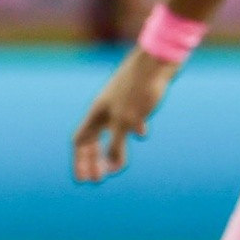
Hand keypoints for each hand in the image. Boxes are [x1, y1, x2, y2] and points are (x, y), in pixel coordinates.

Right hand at [73, 49, 176, 182]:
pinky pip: (128, 120)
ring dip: (111, 148)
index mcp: (96, 114)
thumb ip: (116, 146)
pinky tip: (142, 134)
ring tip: (117, 161)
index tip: (85, 180)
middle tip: (99, 178)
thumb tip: (112, 167)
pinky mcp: (136, 99)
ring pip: (110, 130)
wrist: (158, 60)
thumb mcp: (125, 122)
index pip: (81, 143)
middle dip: (94, 159)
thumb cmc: (139, 89)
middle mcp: (104, 110)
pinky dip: (130, 131)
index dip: (81, 162)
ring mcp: (120, 104)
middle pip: (92, 139)